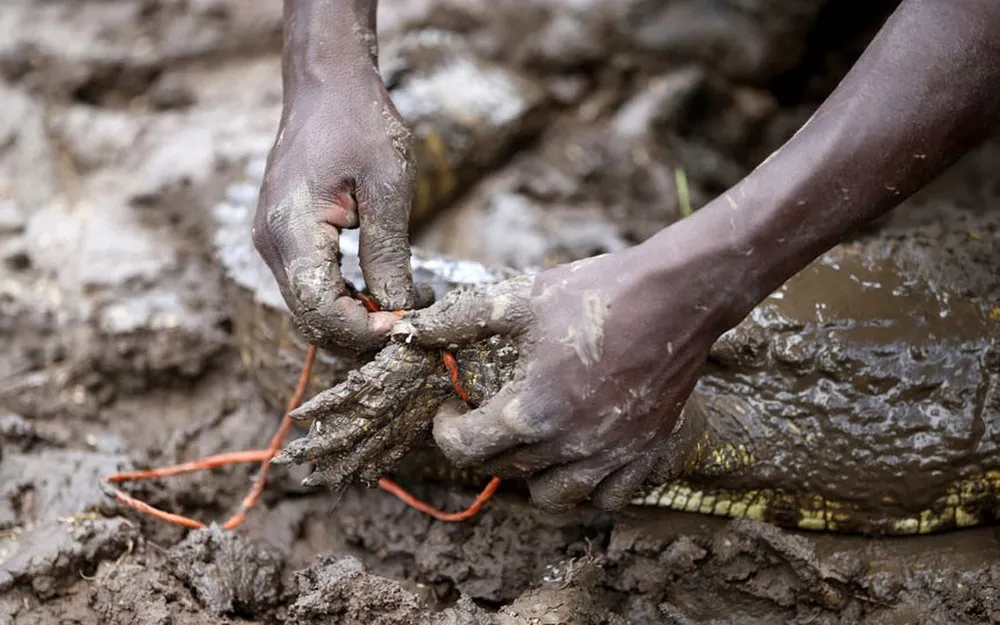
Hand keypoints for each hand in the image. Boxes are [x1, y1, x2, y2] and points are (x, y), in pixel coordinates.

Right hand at [252, 27, 416, 352]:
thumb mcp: (387, 186)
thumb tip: (397, 306)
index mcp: (291, 230)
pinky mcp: (281, 237)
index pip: (319, 309)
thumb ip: (388, 252)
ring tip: (402, 302)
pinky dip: (341, 295)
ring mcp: (272, 241)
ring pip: (307, 305)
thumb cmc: (359, 122)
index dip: (362, 328)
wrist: (326, 83)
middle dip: (359, 329)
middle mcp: (271, 243)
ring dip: (353, 314)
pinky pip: (308, 283)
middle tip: (409, 318)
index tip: (404, 322)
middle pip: (309, 317)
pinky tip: (378, 285)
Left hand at [390, 234, 731, 511]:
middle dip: (486, 445)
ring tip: (531, 441)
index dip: (445, 431)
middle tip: (487, 414)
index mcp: (532, 411)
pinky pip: (609, 497)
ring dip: (533, 475)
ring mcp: (612, 454)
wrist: (677, 295)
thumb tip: (410, 329)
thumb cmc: (597, 294)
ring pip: (557, 496)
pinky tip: (580, 455)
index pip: (466, 450)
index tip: (449, 410)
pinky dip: (589, 487)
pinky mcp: (646, 451)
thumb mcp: (519, 299)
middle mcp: (571, 444)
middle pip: (507, 469)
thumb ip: (459, 319)